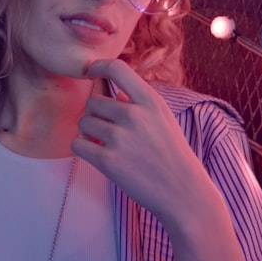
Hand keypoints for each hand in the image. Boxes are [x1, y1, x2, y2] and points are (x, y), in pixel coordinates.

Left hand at [72, 58, 220, 228]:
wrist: (184, 193)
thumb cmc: (171, 154)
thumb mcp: (162, 117)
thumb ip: (137, 101)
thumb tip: (105, 87)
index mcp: (150, 101)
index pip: (116, 68)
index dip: (97, 67)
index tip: (90, 73)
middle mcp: (134, 115)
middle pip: (92, 102)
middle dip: (96, 116)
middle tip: (110, 131)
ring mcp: (120, 138)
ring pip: (83, 122)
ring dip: (89, 133)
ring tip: (108, 145)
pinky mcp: (108, 161)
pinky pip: (77, 143)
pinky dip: (82, 148)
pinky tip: (97, 154)